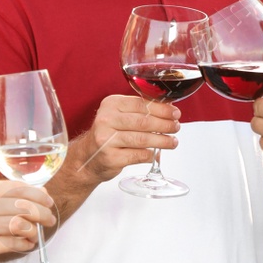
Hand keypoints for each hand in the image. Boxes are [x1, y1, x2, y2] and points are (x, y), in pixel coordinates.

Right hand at [0, 179, 54, 262]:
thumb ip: (6, 197)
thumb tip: (41, 193)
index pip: (18, 188)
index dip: (38, 194)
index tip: (48, 201)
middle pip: (22, 206)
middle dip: (42, 213)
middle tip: (50, 219)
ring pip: (20, 224)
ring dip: (34, 230)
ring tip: (37, 234)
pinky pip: (13, 243)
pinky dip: (25, 244)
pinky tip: (27, 244)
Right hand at [63, 94, 181, 185]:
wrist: (86, 158)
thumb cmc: (107, 135)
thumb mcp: (118, 115)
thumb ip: (138, 111)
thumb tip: (168, 109)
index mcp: (110, 104)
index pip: (141, 104)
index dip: (162, 109)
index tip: (175, 113)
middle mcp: (106, 120)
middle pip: (143, 121)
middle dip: (165, 125)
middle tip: (176, 127)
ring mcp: (106, 139)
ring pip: (142, 139)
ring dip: (162, 141)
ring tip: (172, 142)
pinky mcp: (110, 157)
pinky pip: (138, 155)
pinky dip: (150, 154)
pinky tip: (156, 154)